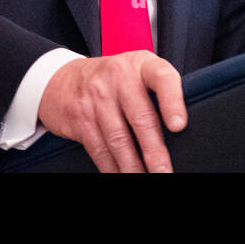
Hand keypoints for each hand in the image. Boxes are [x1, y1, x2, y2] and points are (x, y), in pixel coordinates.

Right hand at [37, 51, 186, 172]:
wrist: (63, 79)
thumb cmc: (113, 79)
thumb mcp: (137, 72)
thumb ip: (159, 91)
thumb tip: (181, 131)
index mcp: (141, 64)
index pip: (162, 77)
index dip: (172, 101)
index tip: (179, 126)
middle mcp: (119, 77)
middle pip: (141, 118)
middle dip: (154, 152)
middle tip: (164, 172)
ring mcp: (97, 97)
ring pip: (119, 139)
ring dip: (133, 166)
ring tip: (145, 179)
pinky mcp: (80, 118)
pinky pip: (100, 149)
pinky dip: (112, 168)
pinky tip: (121, 175)